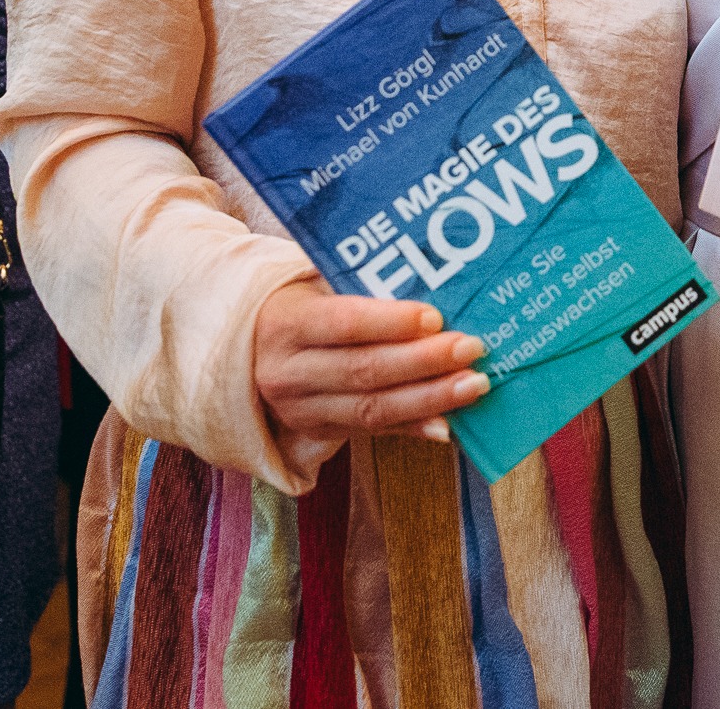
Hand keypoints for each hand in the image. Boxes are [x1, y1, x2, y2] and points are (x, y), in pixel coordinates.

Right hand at [252, 280, 489, 459]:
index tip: (436, 317)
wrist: (247, 350)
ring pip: (372, 408)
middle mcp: (288, 372)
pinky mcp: (317, 432)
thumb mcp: (314, 286)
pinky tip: (449, 424)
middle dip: (424, 362)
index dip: (392, 322)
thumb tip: (433, 299)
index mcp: (286, 325)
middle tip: (471, 348)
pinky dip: (413, 428)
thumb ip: (361, 291)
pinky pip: (372, 431)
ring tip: (473, 385)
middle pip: (364, 371)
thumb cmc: (299, 305)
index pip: (344, 324)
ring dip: (429, 399)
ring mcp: (300, 409)